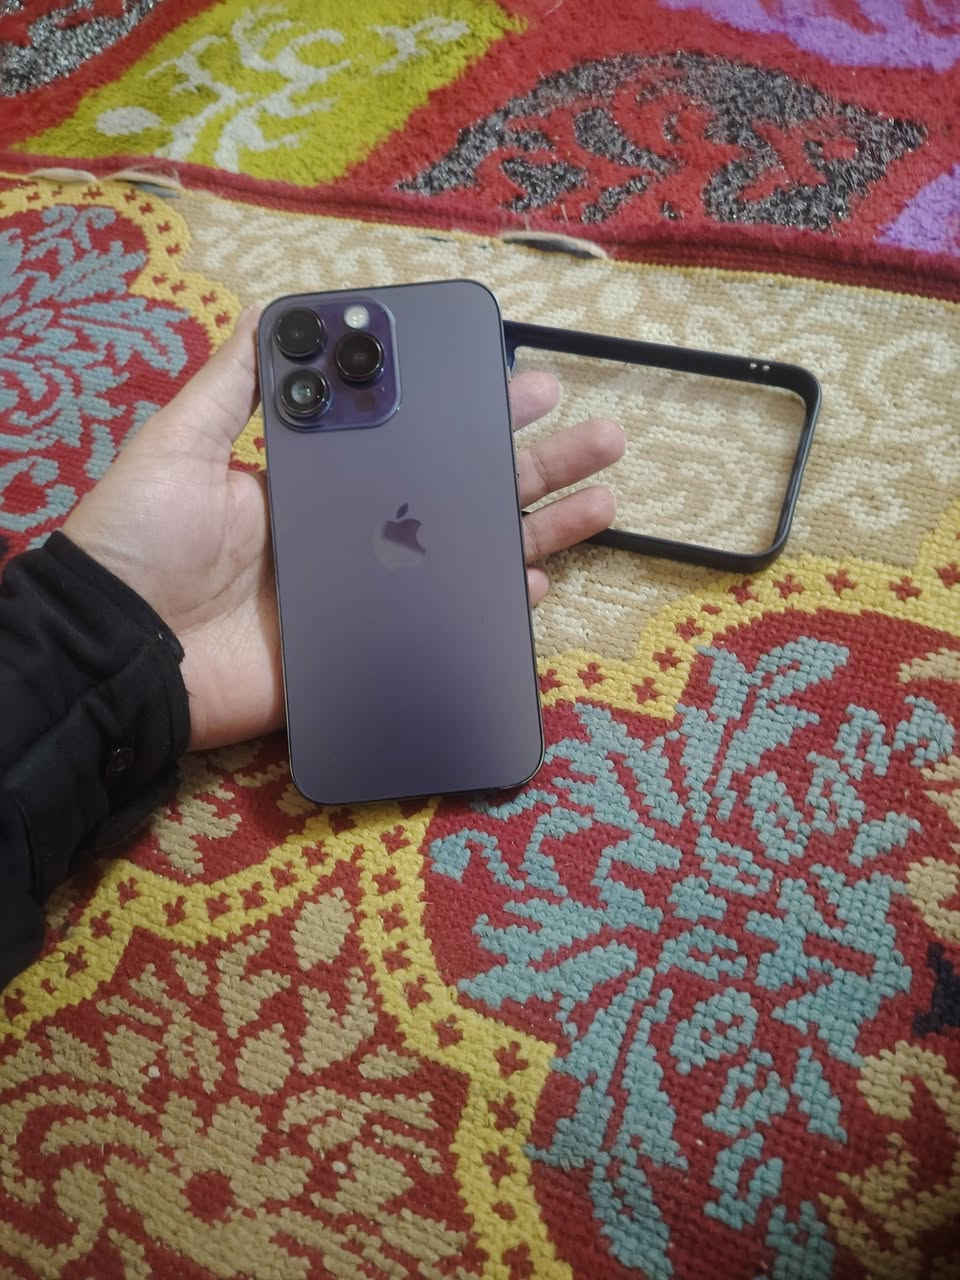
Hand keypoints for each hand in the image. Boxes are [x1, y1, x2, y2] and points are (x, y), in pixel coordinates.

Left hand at [64, 309, 623, 750]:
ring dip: (540, 529)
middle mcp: (359, 535)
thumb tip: (274, 309)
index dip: (470, 412)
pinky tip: (539, 583)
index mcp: (321, 483)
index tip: (521, 379)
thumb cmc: (145, 541)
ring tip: (603, 498)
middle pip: (462, 494)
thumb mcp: (181, 445)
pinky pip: (449, 626)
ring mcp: (370, 596)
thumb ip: (233, 385)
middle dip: (534, 462)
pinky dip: (498, 607)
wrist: (121, 654)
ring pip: (472, 557)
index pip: (415, 439)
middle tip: (597, 432)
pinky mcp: (370, 652)